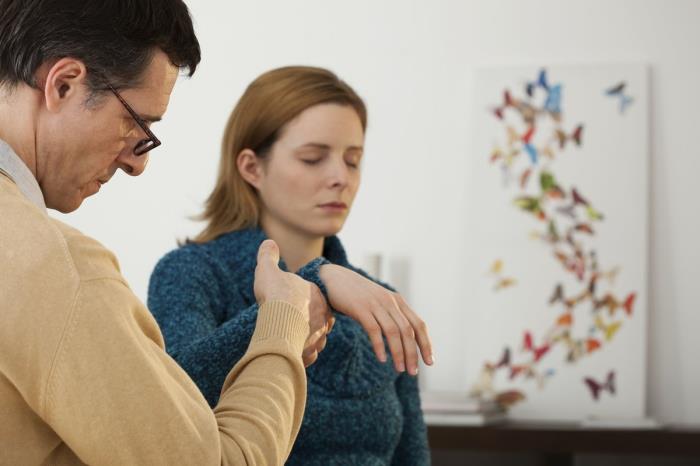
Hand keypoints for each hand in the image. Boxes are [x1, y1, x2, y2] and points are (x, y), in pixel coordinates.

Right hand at [254, 240, 332, 365]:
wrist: (278, 319)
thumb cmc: (276, 294)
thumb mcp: (268, 269)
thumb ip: (268, 256)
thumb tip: (268, 242)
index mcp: (317, 296)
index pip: (314, 300)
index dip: (301, 303)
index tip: (289, 306)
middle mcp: (323, 317)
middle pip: (317, 321)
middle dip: (305, 323)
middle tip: (289, 323)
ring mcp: (318, 336)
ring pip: (315, 339)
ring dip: (304, 340)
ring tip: (288, 339)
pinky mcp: (310, 352)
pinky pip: (308, 355)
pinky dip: (301, 355)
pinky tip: (289, 352)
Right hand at [319, 264, 432, 374]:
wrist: (334, 279)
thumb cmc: (357, 296)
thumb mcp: (379, 303)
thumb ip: (391, 316)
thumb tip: (404, 340)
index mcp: (398, 301)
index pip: (419, 325)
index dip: (426, 344)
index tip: (429, 362)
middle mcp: (390, 302)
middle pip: (408, 331)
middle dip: (413, 353)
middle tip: (413, 372)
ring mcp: (375, 304)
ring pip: (393, 332)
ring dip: (399, 353)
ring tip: (400, 369)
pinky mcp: (360, 308)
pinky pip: (374, 329)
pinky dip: (380, 345)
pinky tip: (382, 359)